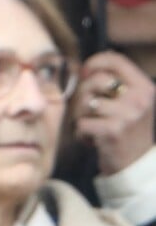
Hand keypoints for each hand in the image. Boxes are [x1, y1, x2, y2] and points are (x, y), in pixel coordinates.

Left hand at [73, 51, 154, 174]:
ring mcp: (127, 115)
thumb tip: (86, 65)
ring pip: (85, 102)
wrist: (135, 166)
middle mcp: (139, 99)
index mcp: (144, 88)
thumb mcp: (130, 103)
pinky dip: (81, 133)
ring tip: (91, 126)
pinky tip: (91, 139)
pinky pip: (82, 123)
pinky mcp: (112, 131)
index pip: (116, 59)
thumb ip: (113, 82)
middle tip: (86, 110)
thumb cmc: (125, 130)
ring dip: (80, 115)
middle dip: (82, 94)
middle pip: (95, 80)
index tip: (85, 72)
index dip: (94, 62)